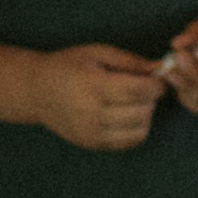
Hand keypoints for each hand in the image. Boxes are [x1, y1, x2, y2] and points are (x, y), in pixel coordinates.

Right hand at [31, 44, 168, 149]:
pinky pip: (128, 142)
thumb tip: (160, 67)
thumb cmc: (67, 66)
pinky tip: (128, 114)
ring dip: (146, 115)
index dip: (155, 85)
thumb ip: (130, 62)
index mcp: (92, 86)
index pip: (136, 91)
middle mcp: (91, 113)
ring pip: (138, 131)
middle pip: (140, 112)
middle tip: (147, 88)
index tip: (158, 79)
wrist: (37, 92)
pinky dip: (137, 129)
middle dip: (152, 99)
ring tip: (137, 102)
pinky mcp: (92, 144)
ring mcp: (91, 132)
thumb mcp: (97, 53)